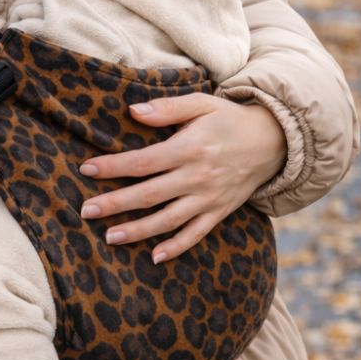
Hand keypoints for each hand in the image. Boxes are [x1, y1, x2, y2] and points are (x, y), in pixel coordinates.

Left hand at [77, 93, 286, 262]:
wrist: (274, 141)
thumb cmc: (228, 118)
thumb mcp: (201, 103)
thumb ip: (166, 108)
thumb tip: (132, 111)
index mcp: (190, 148)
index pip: (143, 161)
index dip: (113, 166)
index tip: (86, 169)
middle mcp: (198, 177)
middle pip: (149, 194)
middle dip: (115, 204)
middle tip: (86, 211)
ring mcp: (209, 198)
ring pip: (168, 220)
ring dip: (138, 231)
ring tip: (110, 238)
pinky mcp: (220, 212)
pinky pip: (196, 234)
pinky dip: (176, 247)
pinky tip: (155, 256)